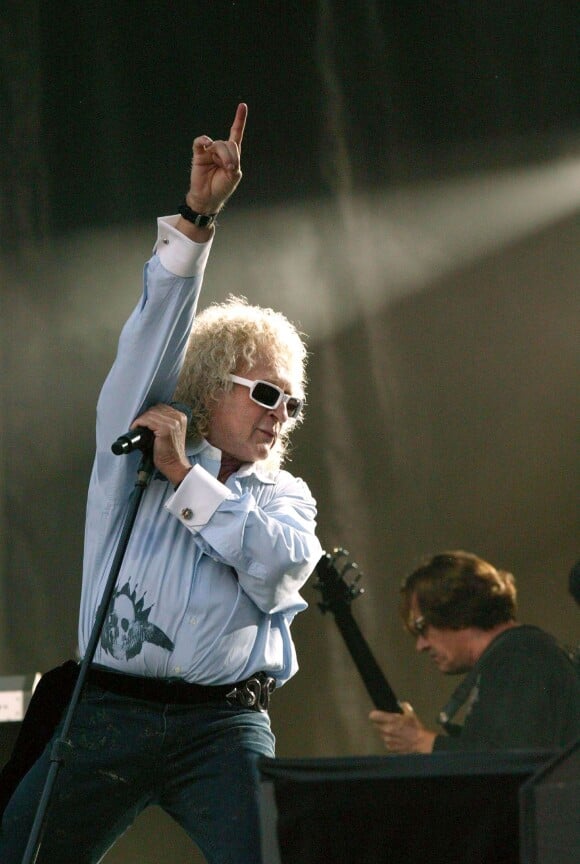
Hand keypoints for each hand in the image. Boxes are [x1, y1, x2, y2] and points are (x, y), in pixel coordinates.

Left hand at [130, 403, 190, 486]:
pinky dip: (138, 423)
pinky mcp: (165, 429)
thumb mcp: (170, 433)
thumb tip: (147, 418)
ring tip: (136, 428)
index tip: (143, 421)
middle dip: (144, 416)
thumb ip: (163, 423)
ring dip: (140, 420)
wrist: (174, 465)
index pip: (160, 408)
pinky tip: (135, 429)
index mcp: (181, 417)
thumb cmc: (170, 452)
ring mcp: (173, 423)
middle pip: (155, 409)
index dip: (149, 414)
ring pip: (150, 414)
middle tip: (138, 426)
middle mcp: (178, 418)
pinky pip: (147, 420)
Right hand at [185, 102, 247, 216]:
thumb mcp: (234, 175)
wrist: (208, 198)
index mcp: (232, 154)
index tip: (242, 106)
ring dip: (223, 156)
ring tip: (222, 167)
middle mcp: (221, 150)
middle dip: (231, 156)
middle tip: (229, 168)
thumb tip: (223, 150)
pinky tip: (206, 144)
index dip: (239, 120)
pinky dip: (204, 141)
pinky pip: (201, 142)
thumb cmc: (221, 187)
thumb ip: (234, 160)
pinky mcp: (199, 154)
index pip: (236, 133)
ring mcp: (209, 151)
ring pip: (218, 144)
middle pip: (229, 143)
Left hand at [369, 702, 435, 753]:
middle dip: (381, 723)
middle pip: (376, 725)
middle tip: (389, 723)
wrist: (421, 742)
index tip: (376, 714)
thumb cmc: (416, 729)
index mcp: (390, 720)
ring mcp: (387, 739)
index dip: (375, 714)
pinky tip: (396, 738)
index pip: (373, 715)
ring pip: (380, 733)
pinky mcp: (390, 747)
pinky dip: (389, 740)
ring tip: (395, 731)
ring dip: (385, 732)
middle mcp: (387, 730)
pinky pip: (385, 742)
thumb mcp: (410, 713)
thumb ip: (403, 706)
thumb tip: (399, 704)